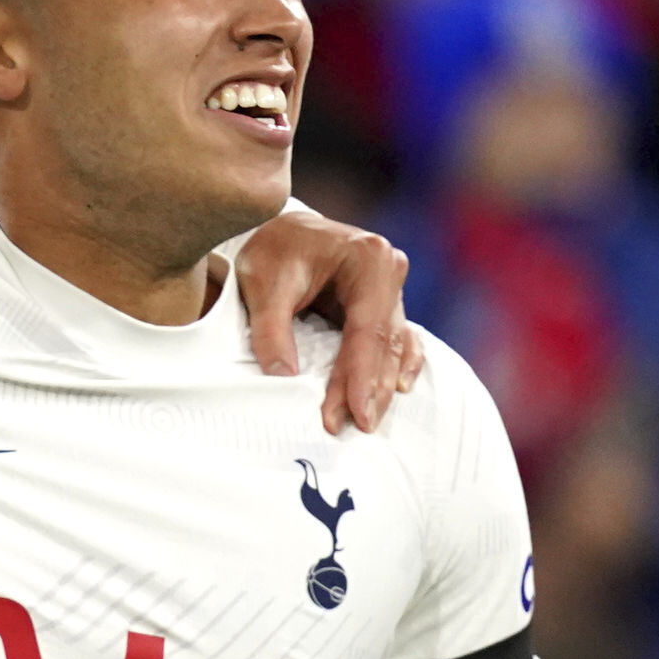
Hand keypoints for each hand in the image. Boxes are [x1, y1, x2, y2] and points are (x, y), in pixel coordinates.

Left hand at [235, 210, 422, 434]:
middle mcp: (389, 270)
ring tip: (367, 421)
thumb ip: (270, 330)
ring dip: (381, 385)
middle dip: (370, 388)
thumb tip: (284, 377)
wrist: (279, 230)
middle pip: (384, 342)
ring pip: (393, 345)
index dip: (359, 376)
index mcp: (368, 259)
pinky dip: (395, 366)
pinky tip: (395, 391)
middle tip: (358, 427)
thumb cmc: (272, 251)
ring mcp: (391, 286)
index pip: (366, 329)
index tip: (353, 414)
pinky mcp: (384, 302)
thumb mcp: (262, 284)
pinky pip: (397, 339)